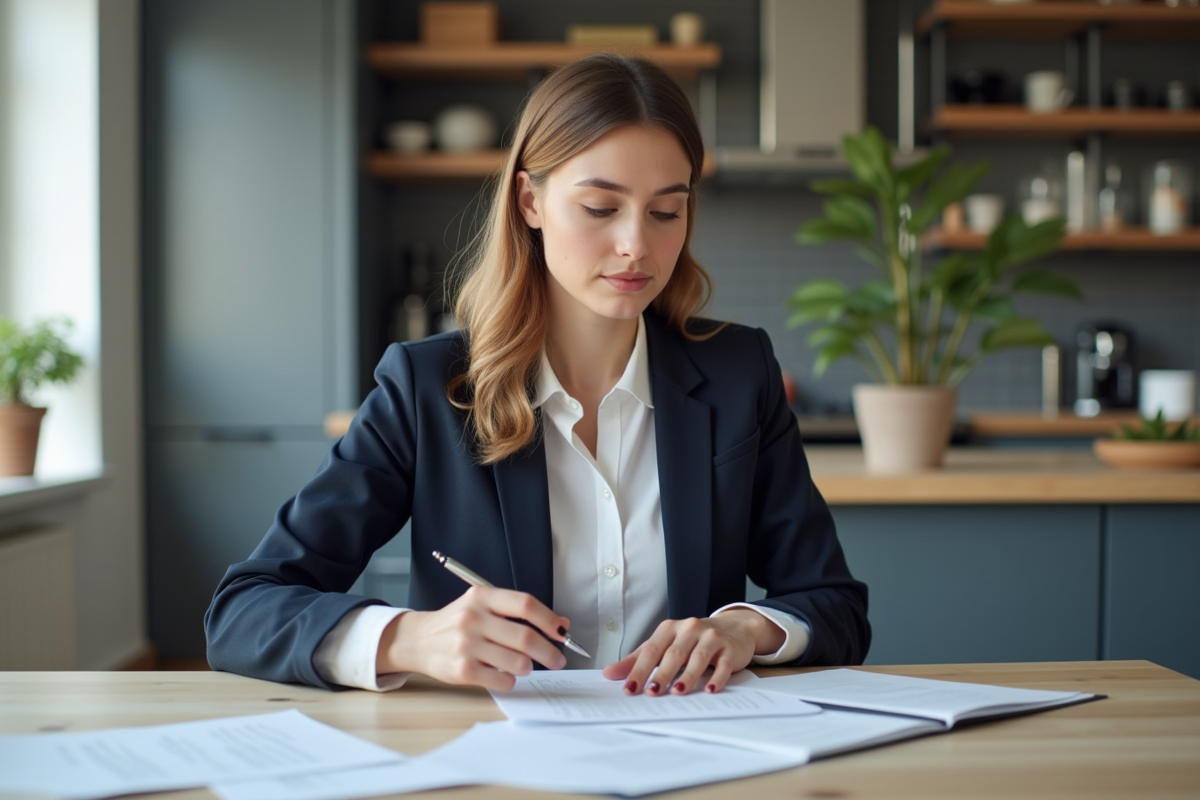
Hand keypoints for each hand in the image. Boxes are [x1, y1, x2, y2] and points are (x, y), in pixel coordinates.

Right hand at [376, 586, 568, 691]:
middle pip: (525, 637)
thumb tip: (560, 624)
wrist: (418, 640)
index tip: (562, 633)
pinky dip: (510, 681)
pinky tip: (506, 676)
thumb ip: (517, 612)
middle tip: (557, 660)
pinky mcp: (462, 670)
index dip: (549, 620)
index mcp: (482, 597)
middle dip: (549, 652)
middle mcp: (473, 618)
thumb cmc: (457, 623)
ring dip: (528, 667)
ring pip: (517, 662)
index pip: (525, 605)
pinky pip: (501, 680)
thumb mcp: (482, 607)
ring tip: (525, 667)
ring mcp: (466, 645)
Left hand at [601, 609, 784, 695]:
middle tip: (652, 693)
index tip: (630, 688)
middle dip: (662, 674)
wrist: (732, 628)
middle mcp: (689, 629)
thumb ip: (638, 660)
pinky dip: (716, 677)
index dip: (639, 669)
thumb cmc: (692, 640)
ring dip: (687, 676)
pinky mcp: (729, 648)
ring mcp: (710, 637)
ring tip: (677, 692)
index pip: (651, 650)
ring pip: (697, 658)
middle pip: (673, 654)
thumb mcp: (665, 645)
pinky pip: (722, 664)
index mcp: (669, 629)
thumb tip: (609, 674)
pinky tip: (710, 690)